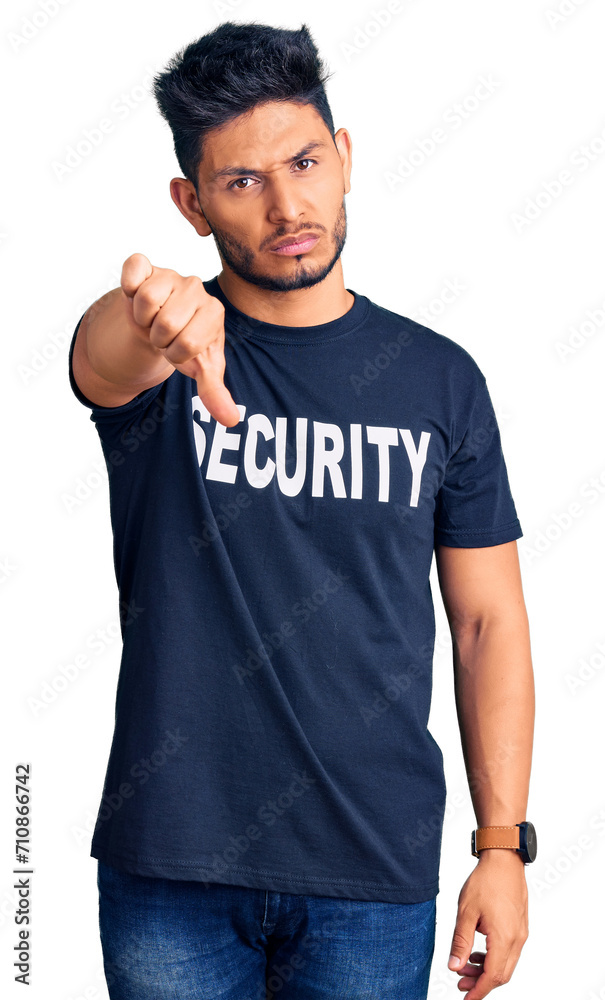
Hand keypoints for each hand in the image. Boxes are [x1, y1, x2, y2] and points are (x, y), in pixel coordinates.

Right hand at [121, 253, 239, 427]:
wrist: (157, 326)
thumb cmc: (184, 345)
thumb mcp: (201, 369)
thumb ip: (214, 392)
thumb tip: (231, 420)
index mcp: (214, 312)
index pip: (187, 343)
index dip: (174, 353)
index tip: (177, 348)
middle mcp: (196, 288)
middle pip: (165, 324)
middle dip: (157, 338)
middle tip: (162, 334)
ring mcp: (171, 275)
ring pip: (145, 300)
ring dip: (141, 319)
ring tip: (151, 318)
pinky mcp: (146, 265)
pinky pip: (132, 270)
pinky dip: (128, 286)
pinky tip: (136, 293)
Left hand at [447, 851, 528, 997]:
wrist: (504, 860)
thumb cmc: (485, 882)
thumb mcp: (466, 912)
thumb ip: (460, 941)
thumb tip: (454, 966)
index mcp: (504, 938)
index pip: (492, 976)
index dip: (479, 991)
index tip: (465, 999)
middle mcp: (517, 939)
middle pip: (501, 974)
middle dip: (480, 983)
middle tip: (459, 982)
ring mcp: (521, 933)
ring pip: (506, 964)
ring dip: (486, 970)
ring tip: (464, 966)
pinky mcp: (520, 927)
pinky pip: (509, 952)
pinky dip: (493, 958)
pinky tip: (478, 953)